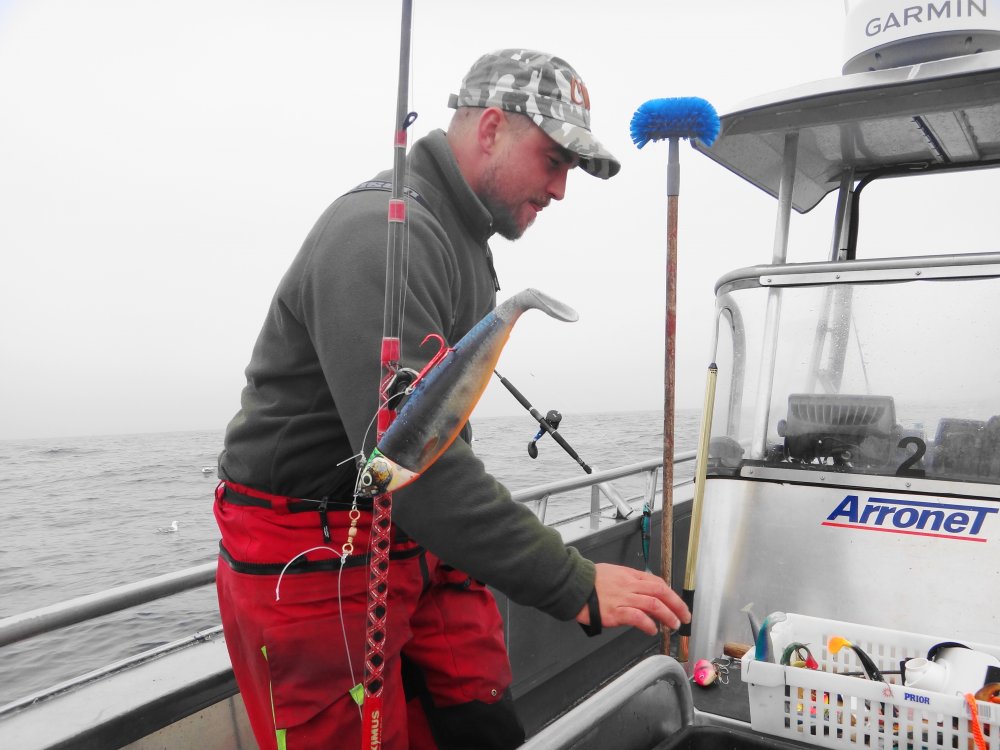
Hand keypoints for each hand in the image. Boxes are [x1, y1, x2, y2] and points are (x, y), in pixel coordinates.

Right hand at [575, 563, 690, 635]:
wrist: (571, 585)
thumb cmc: (588, 580)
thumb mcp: (612, 573)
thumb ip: (627, 581)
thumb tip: (640, 591)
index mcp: (629, 575)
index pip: (657, 582)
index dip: (671, 594)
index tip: (677, 604)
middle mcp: (629, 585)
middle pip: (660, 592)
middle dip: (677, 605)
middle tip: (685, 616)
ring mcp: (622, 598)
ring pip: (653, 604)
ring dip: (667, 615)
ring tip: (673, 625)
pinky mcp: (614, 612)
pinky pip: (637, 617)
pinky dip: (647, 624)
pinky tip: (652, 630)